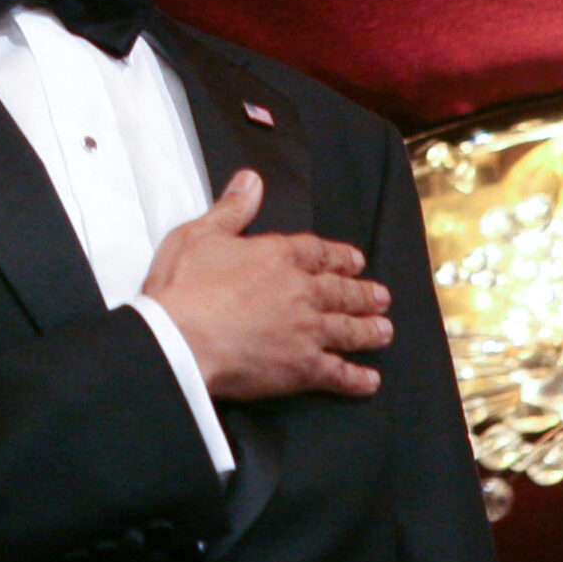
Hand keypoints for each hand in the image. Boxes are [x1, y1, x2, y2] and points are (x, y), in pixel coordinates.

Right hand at [142, 170, 390, 401]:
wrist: (179, 339)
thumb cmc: (182, 288)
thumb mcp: (199, 235)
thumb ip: (231, 209)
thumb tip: (251, 180)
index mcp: (277, 256)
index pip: (319, 252)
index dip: (340, 256)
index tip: (355, 261)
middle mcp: (301, 291)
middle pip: (342, 291)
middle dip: (363, 294)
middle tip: (381, 297)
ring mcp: (307, 330)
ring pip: (349, 330)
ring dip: (369, 331)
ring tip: (383, 331)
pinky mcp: (303, 367)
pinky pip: (339, 374)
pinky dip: (357, 379)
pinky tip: (369, 380)